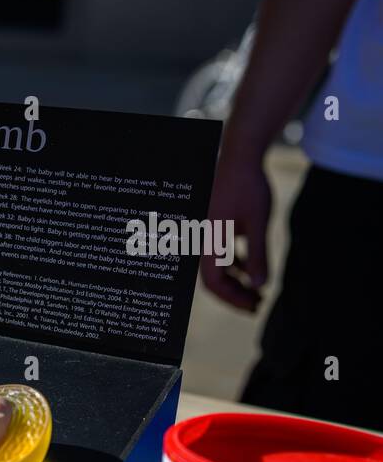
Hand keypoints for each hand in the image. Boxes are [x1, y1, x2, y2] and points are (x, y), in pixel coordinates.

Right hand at [201, 145, 270, 311]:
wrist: (239, 156)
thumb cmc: (248, 186)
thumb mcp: (257, 222)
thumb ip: (258, 255)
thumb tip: (259, 286)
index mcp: (206, 240)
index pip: (213, 282)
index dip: (232, 298)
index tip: (254, 304)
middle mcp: (201, 240)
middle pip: (213, 279)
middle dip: (235, 294)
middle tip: (258, 304)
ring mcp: (206, 234)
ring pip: (217, 269)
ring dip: (236, 282)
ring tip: (258, 292)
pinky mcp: (214, 227)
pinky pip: (220, 255)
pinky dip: (235, 266)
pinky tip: (251, 271)